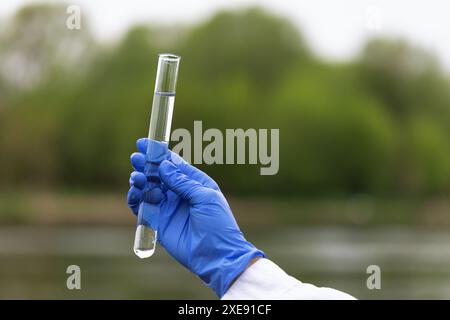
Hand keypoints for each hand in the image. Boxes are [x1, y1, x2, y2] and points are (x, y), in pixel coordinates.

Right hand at [127, 138, 263, 296]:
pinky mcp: (157, 222)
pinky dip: (135, 198)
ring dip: (140, 180)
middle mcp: (179, 193)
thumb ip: (183, 182)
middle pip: (158, 174)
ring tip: (137, 177)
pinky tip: (134, 191)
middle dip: (146, 164)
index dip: (159, 153)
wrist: (216, 255)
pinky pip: (142, 206)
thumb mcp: (205, 197)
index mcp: (195, 183)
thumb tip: (164, 166)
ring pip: (148, 188)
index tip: (145, 143)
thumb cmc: (218, 224)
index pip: (174, 164)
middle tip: (136, 157)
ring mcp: (168, 207)